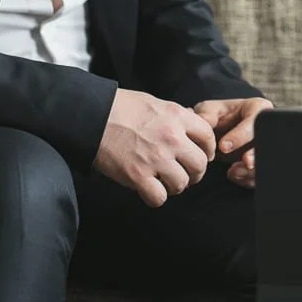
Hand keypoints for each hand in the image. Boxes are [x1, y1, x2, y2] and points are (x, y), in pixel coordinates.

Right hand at [94, 89, 217, 206]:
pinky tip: (149, 190)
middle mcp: (171, 138)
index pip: (208, 137)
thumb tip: (190, 128)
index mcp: (177, 117)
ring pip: (182, 184)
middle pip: (200, 164)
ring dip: (176, 186)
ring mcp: (155, 158)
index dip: (208, 150)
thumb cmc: (121, 107)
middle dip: (196, 173)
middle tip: (186, 175)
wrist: (92, 115)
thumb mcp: (155, 103)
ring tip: (166, 182)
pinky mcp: (137, 175)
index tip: (203, 157)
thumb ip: (175, 117)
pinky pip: (159, 198)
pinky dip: (156, 198)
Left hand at [195, 97, 272, 188]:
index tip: (223, 146)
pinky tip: (234, 175)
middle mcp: (266, 128)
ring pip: (266, 162)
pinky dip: (247, 178)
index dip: (240, 135)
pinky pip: (259, 175)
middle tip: (244, 162)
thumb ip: (207, 113)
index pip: (255, 121)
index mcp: (257, 109)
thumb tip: (205, 120)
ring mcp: (266, 147)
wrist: (220, 131)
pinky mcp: (262, 164)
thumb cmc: (218, 116)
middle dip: (255, 154)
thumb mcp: (210, 110)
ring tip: (234, 172)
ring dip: (251, 170)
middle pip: (267, 143)